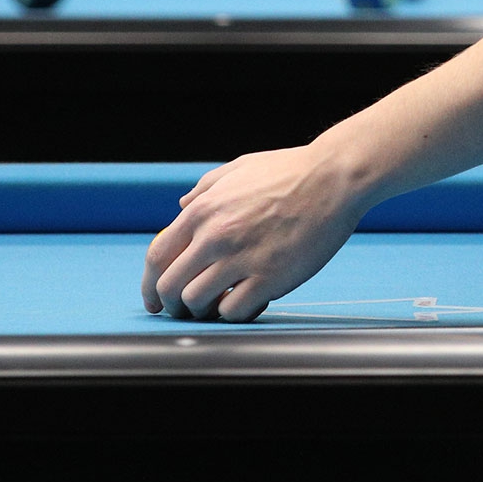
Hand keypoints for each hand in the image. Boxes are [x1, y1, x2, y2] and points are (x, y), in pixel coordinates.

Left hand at [142, 146, 364, 322]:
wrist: (333, 178)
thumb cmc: (289, 171)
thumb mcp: (238, 169)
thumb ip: (204, 188)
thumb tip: (181, 205)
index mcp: (202, 210)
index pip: (156, 256)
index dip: (149, 284)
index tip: (155, 300)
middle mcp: (215, 236)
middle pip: (170, 287)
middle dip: (172, 305)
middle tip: (185, 310)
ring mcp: (241, 258)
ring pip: (197, 302)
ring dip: (203, 310)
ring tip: (220, 305)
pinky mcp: (269, 278)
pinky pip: (234, 311)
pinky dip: (234, 312)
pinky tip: (248, 301)